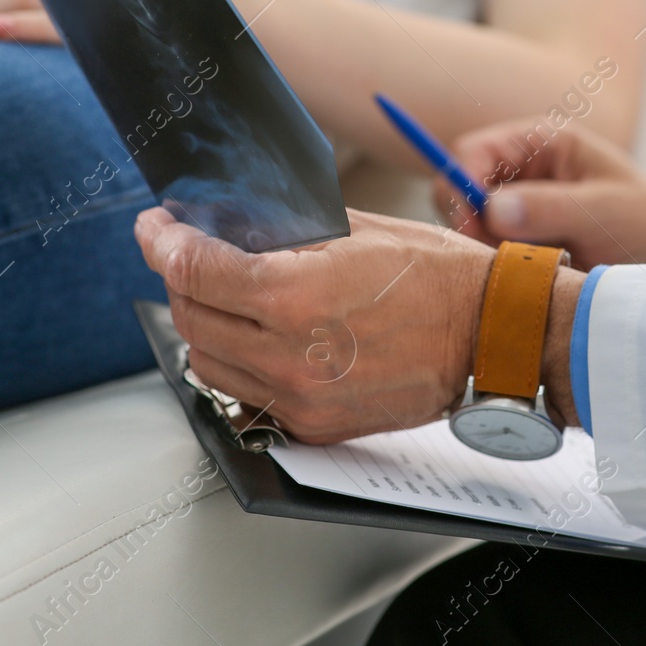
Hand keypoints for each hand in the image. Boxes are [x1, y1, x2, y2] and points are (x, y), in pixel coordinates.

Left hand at [134, 205, 583, 443]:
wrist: (490, 336)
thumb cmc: (436, 275)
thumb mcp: (354, 228)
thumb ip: (284, 228)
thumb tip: (231, 220)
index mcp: (292, 295)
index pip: (192, 268)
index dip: (162, 240)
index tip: (155, 227)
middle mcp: (286, 354)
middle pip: (190, 317)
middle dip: (179, 278)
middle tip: (186, 252)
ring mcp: (298, 398)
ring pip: (208, 363)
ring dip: (200, 324)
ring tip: (216, 293)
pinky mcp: (314, 425)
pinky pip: (247, 395)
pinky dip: (236, 363)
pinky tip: (252, 335)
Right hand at [437, 119, 645, 268]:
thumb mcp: (607, 211)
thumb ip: (550, 207)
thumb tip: (490, 208)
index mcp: (543, 143)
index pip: (472, 152)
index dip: (462, 185)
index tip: (476, 224)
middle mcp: (528, 174)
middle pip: (463, 194)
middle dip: (475, 226)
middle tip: (504, 258)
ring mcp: (528, 214)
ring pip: (477, 233)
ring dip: (495, 255)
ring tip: (541, 269)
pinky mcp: (532, 249)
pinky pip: (497, 260)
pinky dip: (509, 274)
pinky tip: (543, 282)